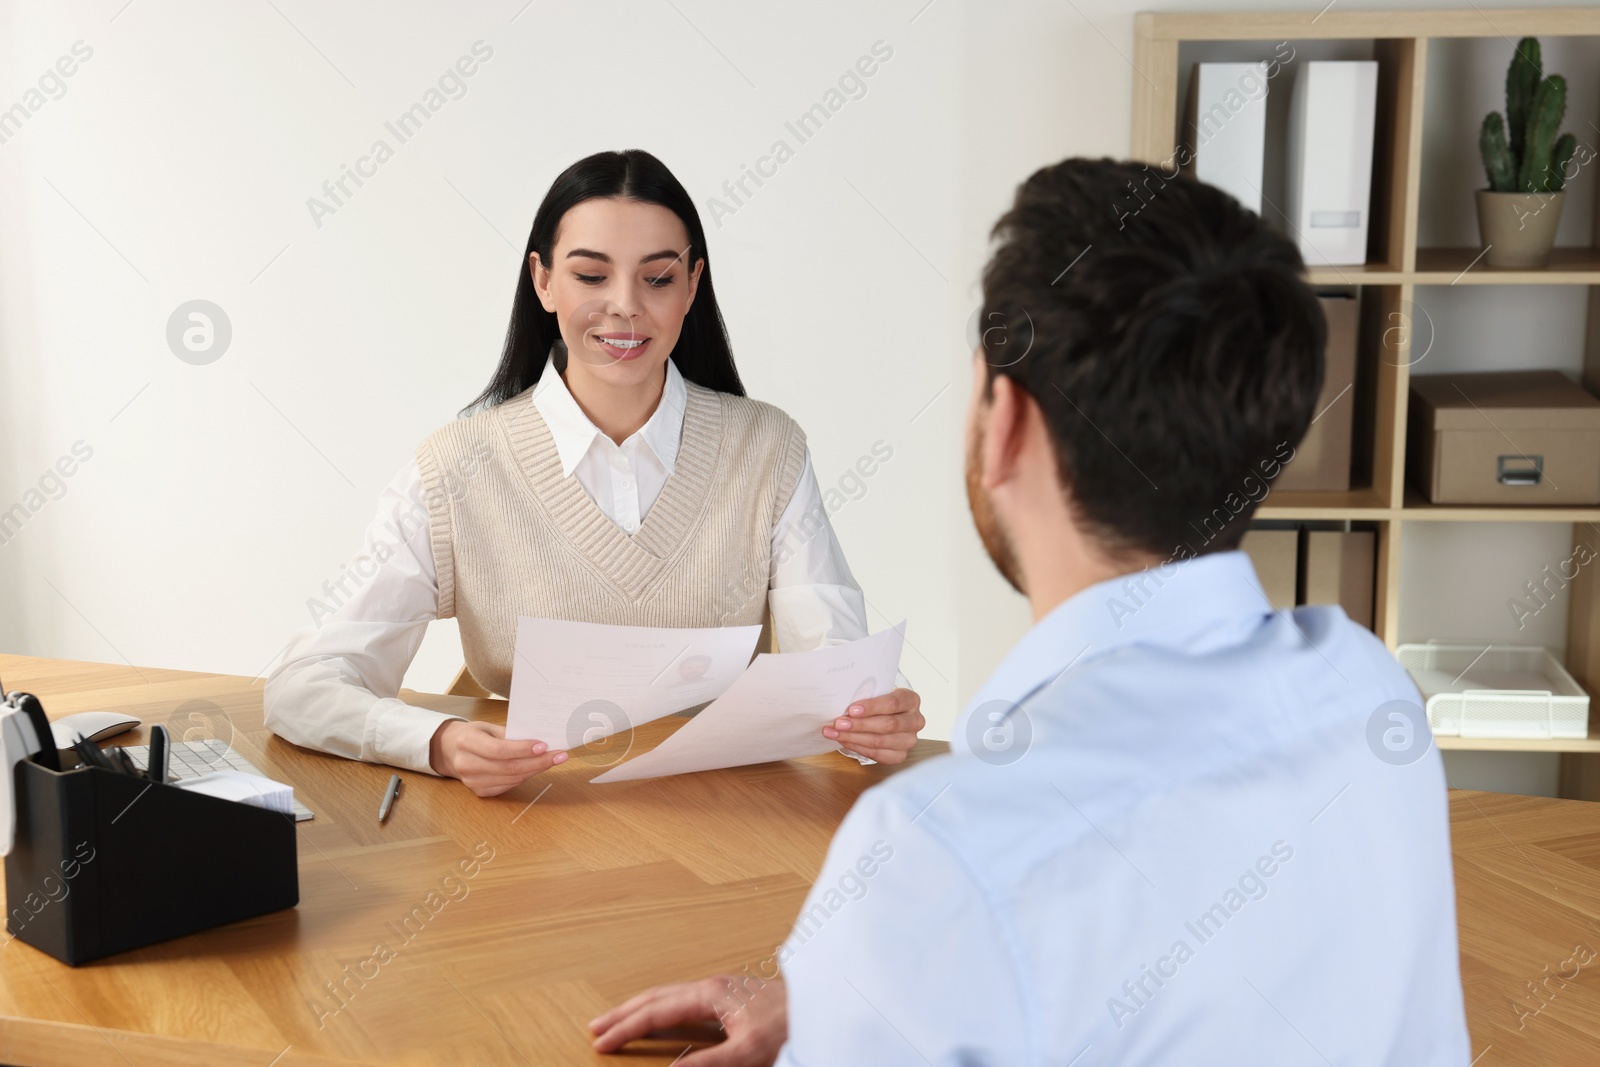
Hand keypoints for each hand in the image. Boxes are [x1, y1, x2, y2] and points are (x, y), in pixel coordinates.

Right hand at [428, 720, 566, 796]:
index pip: (499, 750)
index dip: (523, 749)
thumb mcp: (488, 727)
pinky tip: (537, 768)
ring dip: (536, 770)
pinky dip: (525, 777)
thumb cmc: (474, 734)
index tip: (545, 745)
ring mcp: (472, 782)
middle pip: (509, 768)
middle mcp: (466, 764)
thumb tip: (539, 741)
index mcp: (467, 742)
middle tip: (559, 755)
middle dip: (538, 762)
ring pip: (512, 779)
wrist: (451, 750)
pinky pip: (509, 786)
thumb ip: (510, 735)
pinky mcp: (480, 792)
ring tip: (554, 760)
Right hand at [589, 974, 786, 1065]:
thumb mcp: (748, 1052)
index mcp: (710, 994)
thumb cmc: (790, 1026)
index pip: (655, 1011)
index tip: (601, 1043)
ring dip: (641, 1008)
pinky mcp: (732, 995)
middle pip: (656, 996)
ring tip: (620, 1020)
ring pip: (669, 995)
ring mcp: (722, 988)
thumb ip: (707, 1063)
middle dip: (624, 1012)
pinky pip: (685, 999)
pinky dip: (662, 1008)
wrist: (824, 1006)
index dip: (626, 1028)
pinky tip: (663, 1017)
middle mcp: (712, 986)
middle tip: (595, 1027)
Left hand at [822, 687, 923, 763]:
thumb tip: (842, 702)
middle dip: (859, 724)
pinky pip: (876, 754)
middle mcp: (915, 721)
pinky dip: (856, 747)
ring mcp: (909, 740)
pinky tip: (843, 740)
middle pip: (887, 725)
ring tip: (834, 732)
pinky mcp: (900, 755)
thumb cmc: (881, 702)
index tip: (851, 709)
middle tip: (838, 722)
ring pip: (879, 741)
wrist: (889, 715)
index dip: (872, 707)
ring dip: (853, 737)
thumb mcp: (878, 692)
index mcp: (911, 700)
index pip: (893, 703)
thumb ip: (867, 695)